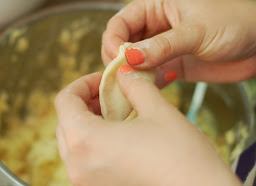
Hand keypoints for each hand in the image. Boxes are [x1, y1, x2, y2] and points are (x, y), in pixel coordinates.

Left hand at [55, 71, 241, 185]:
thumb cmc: (182, 156)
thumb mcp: (158, 110)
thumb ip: (134, 85)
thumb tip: (123, 73)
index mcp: (86, 141)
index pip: (65, 101)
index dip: (83, 83)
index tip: (103, 80)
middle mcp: (78, 166)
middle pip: (65, 121)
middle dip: (85, 102)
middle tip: (110, 94)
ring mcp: (85, 183)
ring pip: (73, 142)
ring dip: (89, 122)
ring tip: (116, 113)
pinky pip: (84, 160)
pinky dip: (94, 142)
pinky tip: (119, 135)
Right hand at [102, 0, 255, 86]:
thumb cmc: (235, 22)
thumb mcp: (196, 30)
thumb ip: (162, 46)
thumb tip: (130, 58)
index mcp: (157, 6)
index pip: (121, 22)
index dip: (113, 40)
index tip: (116, 59)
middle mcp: (155, 26)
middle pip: (123, 43)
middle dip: (119, 60)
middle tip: (120, 77)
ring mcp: (162, 47)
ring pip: (134, 61)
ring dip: (130, 75)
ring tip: (131, 87)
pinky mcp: (171, 65)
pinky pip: (150, 75)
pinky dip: (145, 84)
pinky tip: (146, 90)